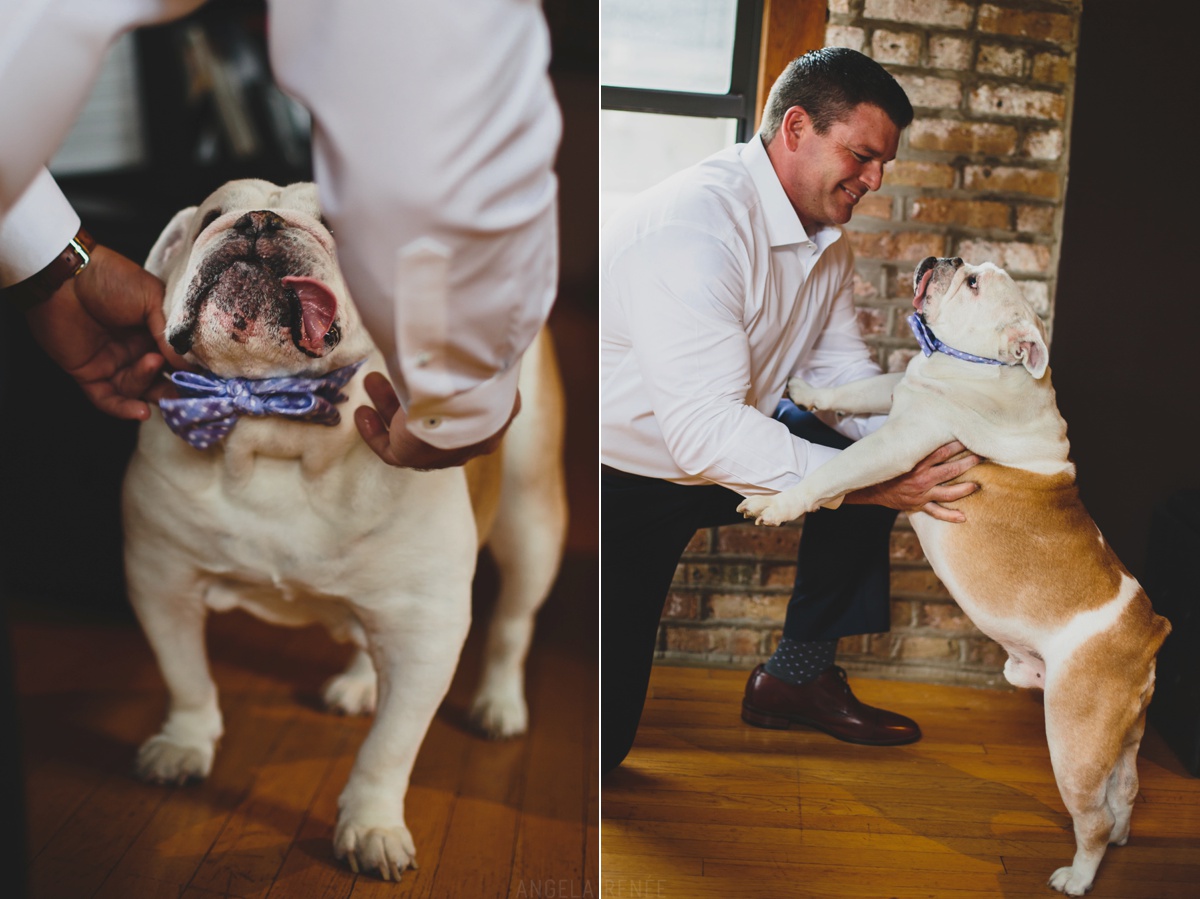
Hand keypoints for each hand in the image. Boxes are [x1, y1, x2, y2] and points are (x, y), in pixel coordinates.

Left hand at [24, 244, 186, 420]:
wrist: (65, 276)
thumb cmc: (111, 279)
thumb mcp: (153, 299)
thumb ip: (171, 335)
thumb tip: (189, 366)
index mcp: (153, 331)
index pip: (177, 358)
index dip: (192, 370)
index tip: (211, 379)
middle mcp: (135, 349)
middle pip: (160, 379)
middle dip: (175, 387)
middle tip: (190, 391)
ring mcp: (113, 363)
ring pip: (138, 389)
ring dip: (148, 383)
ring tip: (152, 363)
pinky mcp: (89, 374)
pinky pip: (107, 399)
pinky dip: (125, 409)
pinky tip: (142, 412)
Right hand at [354, 371, 517, 469]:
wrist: (469, 405)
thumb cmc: (483, 379)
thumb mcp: (489, 364)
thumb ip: (480, 360)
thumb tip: (471, 342)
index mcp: (492, 419)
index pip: (468, 408)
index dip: (447, 390)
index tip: (430, 372)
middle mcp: (465, 440)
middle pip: (434, 418)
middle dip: (412, 394)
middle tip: (396, 371)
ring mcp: (439, 452)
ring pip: (410, 431)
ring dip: (389, 406)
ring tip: (371, 380)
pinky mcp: (413, 457)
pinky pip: (389, 449)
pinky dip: (374, 432)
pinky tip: (362, 412)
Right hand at [845, 441, 980, 522]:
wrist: (867, 487)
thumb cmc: (882, 463)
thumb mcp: (889, 444)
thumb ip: (902, 428)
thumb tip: (897, 396)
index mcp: (915, 461)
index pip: (942, 451)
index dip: (958, 444)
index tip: (971, 437)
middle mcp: (921, 477)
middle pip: (950, 470)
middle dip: (968, 463)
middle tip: (982, 457)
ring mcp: (921, 492)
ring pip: (948, 492)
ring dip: (964, 489)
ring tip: (976, 485)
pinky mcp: (918, 504)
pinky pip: (935, 512)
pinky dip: (949, 516)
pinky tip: (963, 517)